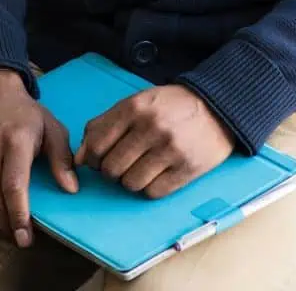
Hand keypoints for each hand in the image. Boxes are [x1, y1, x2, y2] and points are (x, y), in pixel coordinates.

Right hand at [0, 69, 76, 247]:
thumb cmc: (24, 113)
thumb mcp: (51, 127)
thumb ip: (62, 157)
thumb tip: (71, 189)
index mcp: (15, 140)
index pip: (14, 187)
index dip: (19, 216)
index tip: (25, 238)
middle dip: (7, 225)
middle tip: (18, 235)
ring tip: (4, 223)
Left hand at [74, 84, 233, 198]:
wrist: (217, 107)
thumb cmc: (170, 106)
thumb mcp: (137, 102)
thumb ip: (104, 125)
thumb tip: (79, 158)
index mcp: (135, 106)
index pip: (96, 144)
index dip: (92, 157)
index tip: (99, 158)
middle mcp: (151, 127)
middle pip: (111, 168)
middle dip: (112, 171)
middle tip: (124, 162)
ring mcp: (170, 149)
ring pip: (130, 184)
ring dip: (132, 180)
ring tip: (143, 166)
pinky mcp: (187, 169)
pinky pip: (153, 192)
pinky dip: (151, 187)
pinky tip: (158, 173)